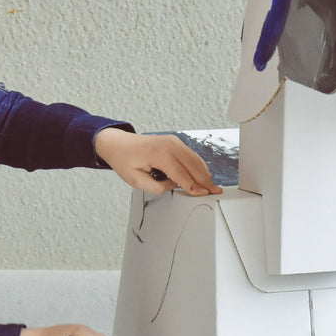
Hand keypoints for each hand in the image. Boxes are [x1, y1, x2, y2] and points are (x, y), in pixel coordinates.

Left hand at [94, 128, 221, 196]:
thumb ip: (157, 187)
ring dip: (204, 172)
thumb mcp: (136, 180)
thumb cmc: (125, 160)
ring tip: (212, 185)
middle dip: (205, 180)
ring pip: (195, 159)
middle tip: (215, 191)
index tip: (202, 194)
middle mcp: (169, 145)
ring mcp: (173, 141)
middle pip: (193, 165)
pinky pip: (191, 154)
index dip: (193, 186)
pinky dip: (198, 164)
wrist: (119, 144)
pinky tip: (203, 173)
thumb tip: (174, 186)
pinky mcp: (174, 142)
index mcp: (159, 154)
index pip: (182, 174)